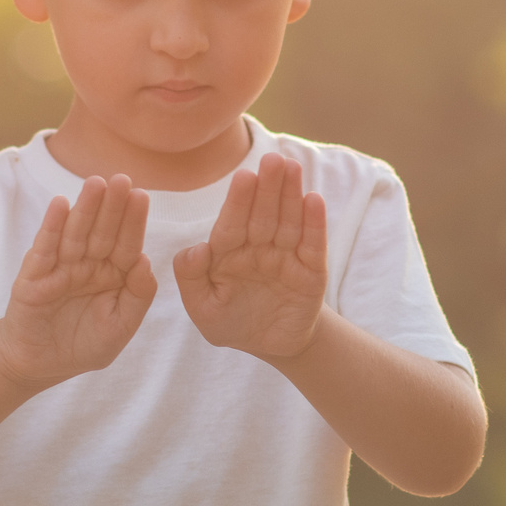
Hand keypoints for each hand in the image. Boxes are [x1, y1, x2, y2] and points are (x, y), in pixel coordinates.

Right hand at [0, 173, 155, 388]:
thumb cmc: (82, 345)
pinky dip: (51, 228)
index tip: (142, 196)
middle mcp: (88, 266)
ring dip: (84, 208)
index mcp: (113, 275)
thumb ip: (137, 298)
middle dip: (112, 206)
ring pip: (75, 234)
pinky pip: (45, 250)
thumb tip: (146, 262)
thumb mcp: (119, 328)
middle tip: (122, 179)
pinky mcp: (34, 277)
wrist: (41, 365)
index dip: (133, 221)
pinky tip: (59, 206)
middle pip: (102, 232)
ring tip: (95, 183)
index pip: (126, 245)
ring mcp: (60, 268)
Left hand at [175, 154, 326, 362]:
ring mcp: (285, 255)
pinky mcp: (311, 269)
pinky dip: (314, 224)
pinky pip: (312, 244)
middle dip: (267, 187)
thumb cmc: (231, 322)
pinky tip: (313, 200)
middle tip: (273, 160)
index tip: (243, 176)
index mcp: (227, 252)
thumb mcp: (204, 310)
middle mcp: (257, 247)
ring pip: (288, 221)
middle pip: (262, 214)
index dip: (238, 201)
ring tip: (292, 168)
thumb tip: (195, 249)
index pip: (232, 224)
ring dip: (291, 195)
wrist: (271, 345)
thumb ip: (191, 279)